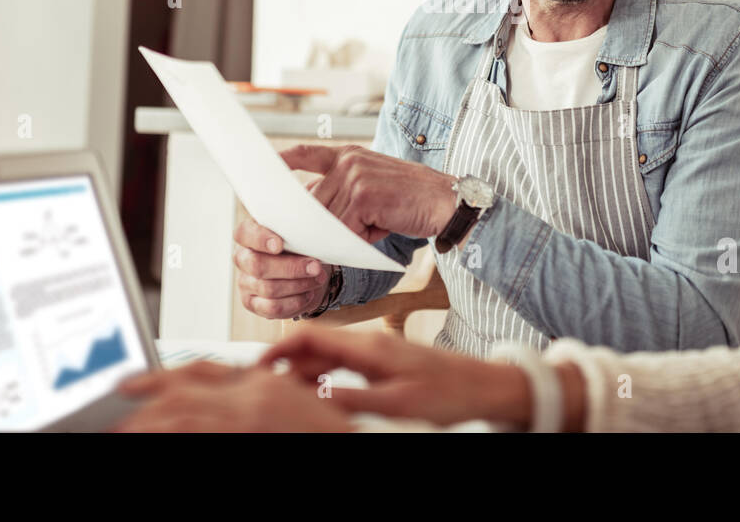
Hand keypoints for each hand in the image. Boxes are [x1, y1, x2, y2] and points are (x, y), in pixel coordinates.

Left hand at [114, 361, 352, 431]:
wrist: (362, 440)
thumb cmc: (330, 431)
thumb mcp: (294, 404)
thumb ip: (261, 397)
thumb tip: (226, 406)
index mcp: (261, 383)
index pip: (202, 369)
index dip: (162, 374)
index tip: (132, 383)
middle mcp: (251, 395)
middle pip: (184, 388)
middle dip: (145, 395)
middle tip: (114, 405)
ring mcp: (247, 418)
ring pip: (181, 415)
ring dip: (147, 422)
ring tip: (119, 429)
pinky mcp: (247, 434)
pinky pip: (195, 435)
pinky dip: (170, 435)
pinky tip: (150, 438)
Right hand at [233, 216, 330, 318]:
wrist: (306, 270)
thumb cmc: (301, 244)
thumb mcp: (300, 229)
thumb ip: (300, 222)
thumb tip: (313, 212)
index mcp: (250, 234)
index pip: (244, 233)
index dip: (260, 239)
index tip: (280, 244)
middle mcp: (243, 258)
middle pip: (257, 265)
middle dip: (290, 268)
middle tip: (316, 266)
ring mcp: (246, 282)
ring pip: (268, 288)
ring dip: (299, 285)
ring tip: (318, 278)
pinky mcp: (253, 303)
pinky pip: (272, 308)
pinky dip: (295, 302)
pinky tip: (308, 294)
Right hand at [260, 327, 532, 426]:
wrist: (486, 386)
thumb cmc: (449, 393)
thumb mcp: (397, 403)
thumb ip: (351, 397)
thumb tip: (310, 397)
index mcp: (368, 347)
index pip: (309, 336)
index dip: (276, 349)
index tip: (253, 368)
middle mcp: (368, 344)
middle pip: (311, 347)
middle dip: (282, 364)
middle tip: (259, 388)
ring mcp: (375, 353)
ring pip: (324, 358)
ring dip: (300, 372)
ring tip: (280, 395)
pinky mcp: (383, 364)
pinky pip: (341, 366)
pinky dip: (321, 378)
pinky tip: (314, 395)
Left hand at [280, 144, 456, 242]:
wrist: (445, 202)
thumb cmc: (409, 202)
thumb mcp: (372, 191)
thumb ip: (342, 196)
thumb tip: (309, 221)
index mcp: (349, 155)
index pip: (308, 153)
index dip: (284, 160)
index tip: (265, 166)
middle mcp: (349, 161)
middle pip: (313, 199)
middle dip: (314, 225)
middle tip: (318, 242)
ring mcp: (355, 176)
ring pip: (327, 217)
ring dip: (337, 236)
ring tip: (360, 238)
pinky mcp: (364, 195)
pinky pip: (343, 228)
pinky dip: (352, 241)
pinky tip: (371, 238)